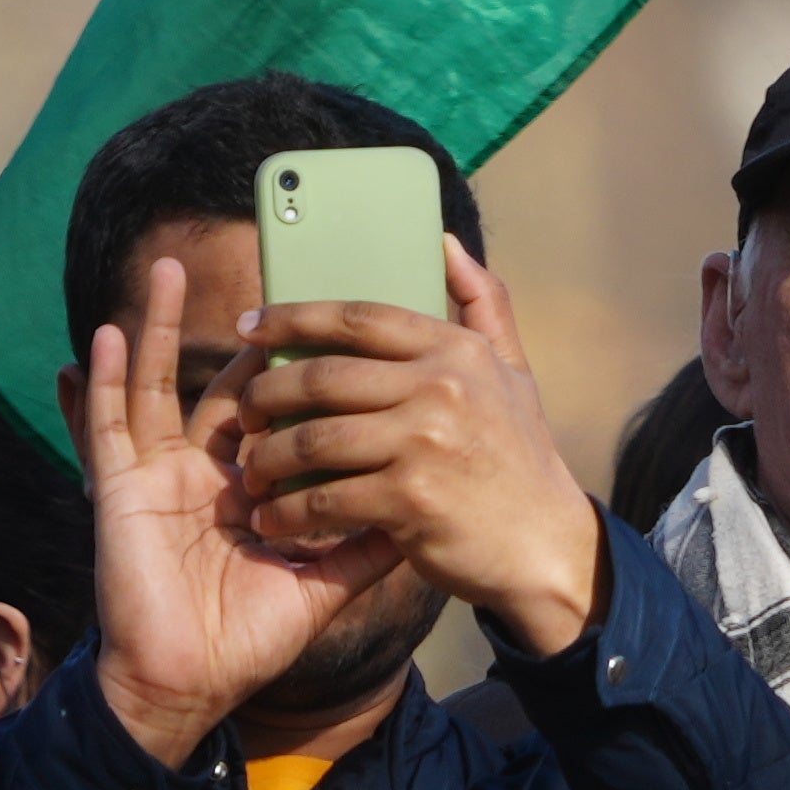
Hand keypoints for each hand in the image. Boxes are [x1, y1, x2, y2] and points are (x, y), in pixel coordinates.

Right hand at [87, 230, 438, 763]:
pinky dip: (105, 381)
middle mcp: (205, 470)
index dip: (300, 370)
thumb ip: (369, 545)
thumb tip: (424, 506)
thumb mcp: (324, 585)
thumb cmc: (251, 640)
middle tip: (263, 279)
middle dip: (241, 338)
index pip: (281, 414)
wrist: (192, 684)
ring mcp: (159, 474)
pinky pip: (107, 425)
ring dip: (157, 327)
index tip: (332, 321)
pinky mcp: (121, 489)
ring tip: (165, 268)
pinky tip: (108, 336)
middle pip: (224, 386)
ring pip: (156, 385)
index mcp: (253, 487)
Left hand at [236, 253, 610, 659]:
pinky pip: (325, 498)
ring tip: (251, 472)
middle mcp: (441, 387)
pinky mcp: (410, 499)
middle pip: (323, 375)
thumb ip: (482, 305)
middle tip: (243, 412)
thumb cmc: (519, 459)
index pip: (358, 317)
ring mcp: (425, 442)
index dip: (293, 315)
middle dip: (266, 392)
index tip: (249, 324)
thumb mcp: (514, 372)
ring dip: (269, 458)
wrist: (545, 547)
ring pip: (314, 438)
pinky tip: (273, 518)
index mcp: (457, 350)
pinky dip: (288, 511)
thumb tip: (443, 243)